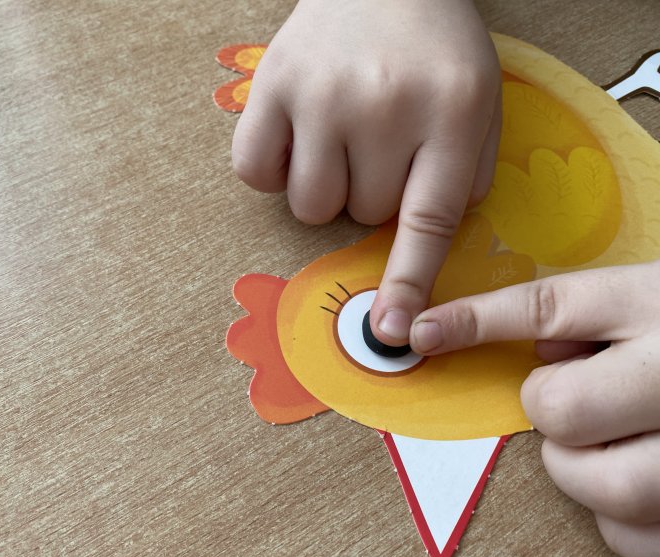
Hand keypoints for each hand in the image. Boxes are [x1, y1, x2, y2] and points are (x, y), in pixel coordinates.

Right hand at [232, 0, 501, 345]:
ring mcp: (319, 94)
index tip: (393, 330)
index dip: (408, 281)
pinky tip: (298, 136)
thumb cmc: (433, 47)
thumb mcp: (479, 103)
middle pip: (362, 216)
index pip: (426, 219)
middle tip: (379, 143)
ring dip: (326, 188)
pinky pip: (257, 173)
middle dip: (372, 194)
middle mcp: (382, 104)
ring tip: (339, 138)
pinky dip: (274, 170)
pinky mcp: (269, 85)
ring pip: (310, 206)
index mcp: (449, 111)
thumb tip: (423, 247)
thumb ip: (463, 176)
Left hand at [409, 262, 659, 556]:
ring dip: (586, 473)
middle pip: (561, 411)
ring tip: (622, 444)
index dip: (475, 320)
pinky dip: (623, 522)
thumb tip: (535, 359)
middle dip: (552, 414)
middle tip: (580, 403)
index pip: (551, 305)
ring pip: (599, 487)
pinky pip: (636, 539)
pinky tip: (650, 483)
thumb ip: (600, 320)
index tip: (420, 332)